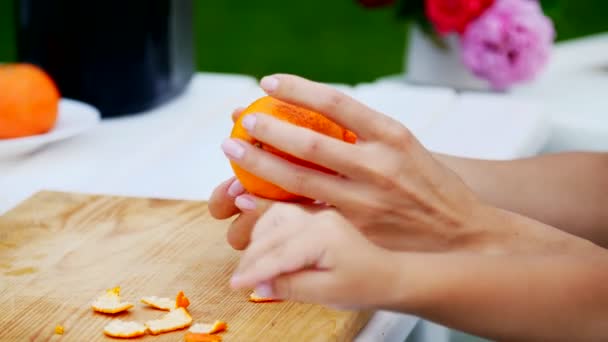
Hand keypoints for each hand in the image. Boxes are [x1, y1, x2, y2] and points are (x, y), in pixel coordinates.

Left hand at [217, 74, 492, 252]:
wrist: (464, 232)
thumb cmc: (430, 184)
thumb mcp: (405, 148)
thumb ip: (364, 135)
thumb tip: (314, 122)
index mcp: (392, 135)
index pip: (336, 103)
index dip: (298, 89)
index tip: (270, 81)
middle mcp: (378, 164)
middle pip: (309, 142)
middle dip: (268, 128)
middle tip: (242, 118)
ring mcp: (366, 199)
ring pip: (301, 179)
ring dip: (260, 164)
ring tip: (234, 149)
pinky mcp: (357, 230)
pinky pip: (307, 214)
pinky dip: (275, 204)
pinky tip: (250, 198)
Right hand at [229, 202, 398, 308]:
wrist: (388, 275)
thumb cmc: (364, 285)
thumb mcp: (327, 294)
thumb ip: (291, 287)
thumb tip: (259, 285)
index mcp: (323, 235)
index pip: (278, 253)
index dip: (254, 270)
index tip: (236, 284)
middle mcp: (318, 218)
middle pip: (272, 233)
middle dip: (252, 257)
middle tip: (240, 279)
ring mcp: (317, 214)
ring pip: (274, 217)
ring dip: (257, 239)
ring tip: (251, 264)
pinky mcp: (316, 216)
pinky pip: (283, 215)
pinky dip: (268, 229)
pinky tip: (264, 245)